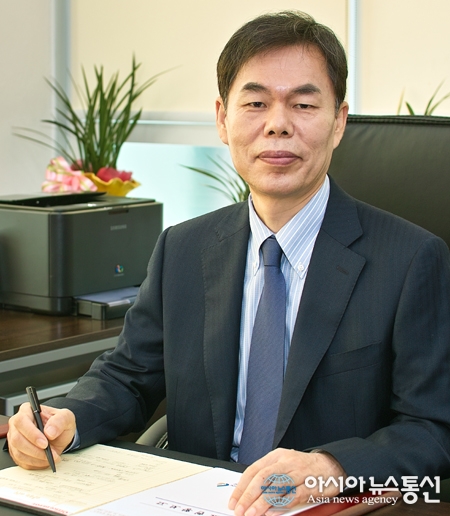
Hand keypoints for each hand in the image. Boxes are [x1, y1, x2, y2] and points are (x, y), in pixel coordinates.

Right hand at [7, 402, 75, 469]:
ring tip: (51, 457)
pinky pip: (22, 461)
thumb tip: (49, 431)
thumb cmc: (59, 423)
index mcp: (27, 410)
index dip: (32, 434)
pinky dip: (35, 463)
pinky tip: (46, 460)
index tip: (44, 443)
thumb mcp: (66, 417)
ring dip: (37, 458)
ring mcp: (14, 439)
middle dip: (35, 450)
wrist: (59, 434)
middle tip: (50, 453)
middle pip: (17, 439)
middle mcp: (17, 424)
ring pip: (19, 453)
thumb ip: (60, 421)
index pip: (22, 421)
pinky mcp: (16, 452)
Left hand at [229, 448, 345, 515]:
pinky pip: (293, 496)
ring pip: (276, 486)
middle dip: (249, 495)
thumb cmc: (302, 468)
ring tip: (251, 514)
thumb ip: (267, 477)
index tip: (234, 501)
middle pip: (263, 477)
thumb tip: (246, 494)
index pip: (254, 469)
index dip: (242, 486)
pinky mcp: (310, 485)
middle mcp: (286, 462)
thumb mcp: (283, 465)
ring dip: (261, 503)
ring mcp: (298, 473)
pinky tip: (271, 513)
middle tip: (240, 510)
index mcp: (276, 456)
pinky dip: (281, 505)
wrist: (330, 466)